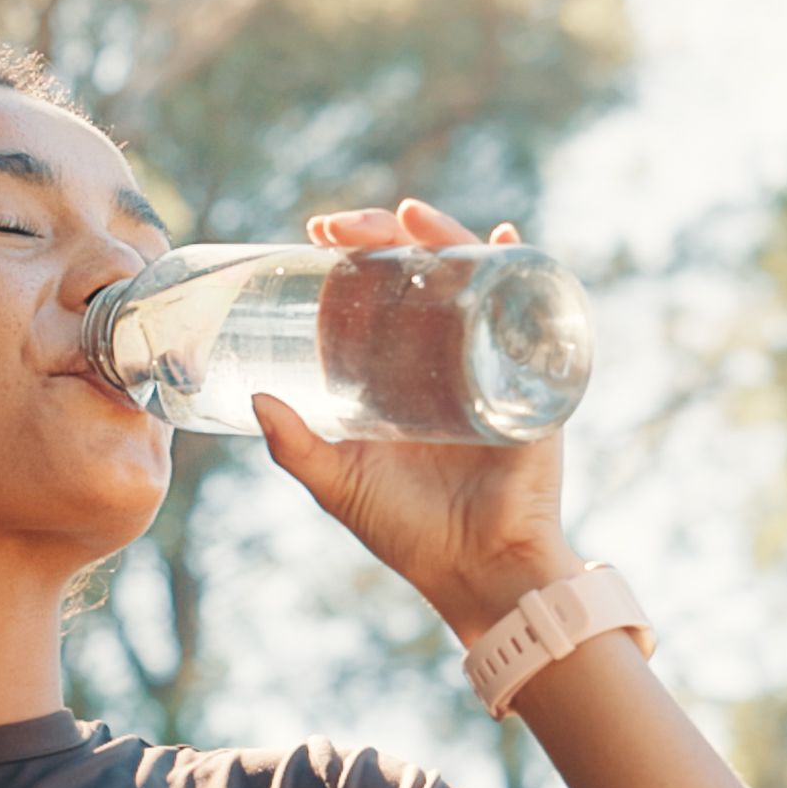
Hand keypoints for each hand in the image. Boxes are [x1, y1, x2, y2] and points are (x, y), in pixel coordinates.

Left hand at [250, 197, 585, 634]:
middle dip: (384, 235)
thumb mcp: (339, 485)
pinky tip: (507, 239)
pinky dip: (525, 271)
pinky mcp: (529, 381)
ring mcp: (488, 363)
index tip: (316, 235)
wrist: (477, 571)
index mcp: (398, 374)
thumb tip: (254, 400)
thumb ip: (295, 447)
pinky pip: (532, 314)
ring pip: (469, 280)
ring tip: (413, 215)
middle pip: (419, 274)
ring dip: (446, 236)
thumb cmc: (409, 534)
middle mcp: (444, 358)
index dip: (349, 259)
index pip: (375, 296)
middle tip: (342, 226)